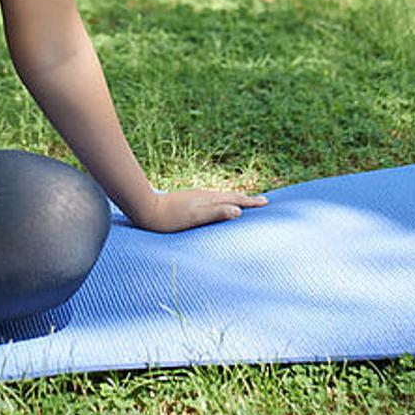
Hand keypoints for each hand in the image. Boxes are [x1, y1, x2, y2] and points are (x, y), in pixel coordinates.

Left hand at [132, 188, 268, 232]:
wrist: (148, 210)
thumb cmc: (171, 218)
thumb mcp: (196, 217)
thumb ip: (216, 213)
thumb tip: (239, 211)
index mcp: (210, 200)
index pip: (235, 200)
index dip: (251, 202)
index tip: (266, 202)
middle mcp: (205, 195)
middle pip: (231, 196)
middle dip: (247, 199)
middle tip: (262, 202)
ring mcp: (197, 197)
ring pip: (222, 197)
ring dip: (235, 200)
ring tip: (244, 204)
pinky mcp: (190, 200)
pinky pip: (213, 200)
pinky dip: (223, 202)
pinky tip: (219, 207)